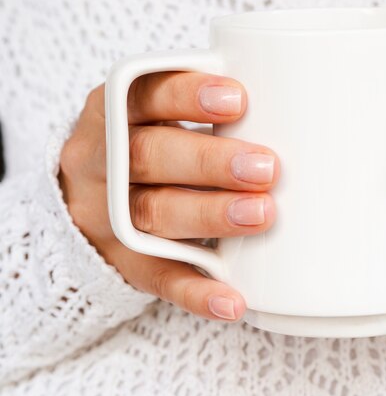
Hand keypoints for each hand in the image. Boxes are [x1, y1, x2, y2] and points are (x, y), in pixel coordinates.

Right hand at [59, 73, 279, 320]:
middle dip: (209, 162)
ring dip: (210, 216)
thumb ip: (201, 109)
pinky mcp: (122, 262)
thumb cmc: (149, 146)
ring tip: (262, 215)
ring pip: (153, 215)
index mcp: (113, 114)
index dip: (186, 96)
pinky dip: (196, 291)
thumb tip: (290, 105)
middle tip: (266, 168)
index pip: (143, 96)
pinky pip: (157, 278)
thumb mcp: (155, 116)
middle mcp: (100, 162)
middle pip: (148, 156)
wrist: (85, 199)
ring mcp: (106, 216)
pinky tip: (232, 300)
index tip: (238, 101)